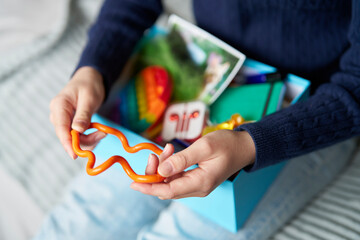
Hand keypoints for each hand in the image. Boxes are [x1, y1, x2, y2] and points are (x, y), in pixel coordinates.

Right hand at [49, 66, 105, 158]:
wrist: (89, 80)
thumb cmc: (89, 85)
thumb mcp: (89, 98)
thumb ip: (83, 114)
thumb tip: (77, 131)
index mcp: (59, 106)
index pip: (61, 129)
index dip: (67, 144)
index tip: (75, 155)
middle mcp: (57, 115)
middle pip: (67, 137)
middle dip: (86, 140)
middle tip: (103, 134)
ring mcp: (63, 121)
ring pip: (74, 139)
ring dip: (90, 140)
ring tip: (102, 131)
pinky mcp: (70, 125)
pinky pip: (78, 137)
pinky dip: (89, 137)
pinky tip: (98, 132)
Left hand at [130, 130, 255, 198]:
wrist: (244, 147)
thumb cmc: (227, 145)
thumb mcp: (204, 147)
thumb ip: (182, 159)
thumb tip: (162, 169)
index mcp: (200, 183)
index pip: (168, 191)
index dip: (149, 187)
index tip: (133, 183)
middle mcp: (198, 188)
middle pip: (167, 188)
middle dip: (155, 172)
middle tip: (154, 154)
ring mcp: (198, 184)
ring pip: (171, 182)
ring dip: (163, 167)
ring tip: (167, 149)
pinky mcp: (197, 179)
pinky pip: (177, 176)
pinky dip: (171, 166)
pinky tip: (172, 152)